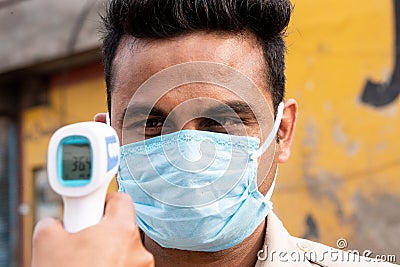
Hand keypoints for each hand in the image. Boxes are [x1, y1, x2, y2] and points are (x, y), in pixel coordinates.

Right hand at [31, 193, 153, 266]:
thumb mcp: (47, 243)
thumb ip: (54, 222)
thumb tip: (56, 224)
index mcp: (122, 230)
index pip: (122, 199)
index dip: (104, 200)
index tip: (94, 207)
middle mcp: (138, 250)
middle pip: (122, 227)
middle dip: (102, 231)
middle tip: (83, 240)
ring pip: (124, 250)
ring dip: (107, 252)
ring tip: (86, 263)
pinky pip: (126, 266)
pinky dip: (113, 266)